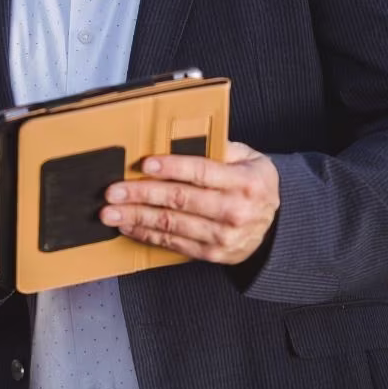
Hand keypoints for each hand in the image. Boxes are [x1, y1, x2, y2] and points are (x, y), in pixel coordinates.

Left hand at [99, 144, 279, 264]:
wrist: (276, 227)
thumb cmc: (255, 185)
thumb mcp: (250, 159)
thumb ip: (221, 146)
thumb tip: (185, 134)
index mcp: (245, 182)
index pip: (202, 172)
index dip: (171, 168)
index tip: (145, 165)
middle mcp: (234, 210)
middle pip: (180, 200)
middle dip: (142, 195)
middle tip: (114, 191)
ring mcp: (223, 236)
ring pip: (171, 224)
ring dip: (136, 217)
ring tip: (111, 211)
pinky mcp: (211, 254)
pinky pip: (173, 243)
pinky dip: (146, 234)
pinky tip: (128, 225)